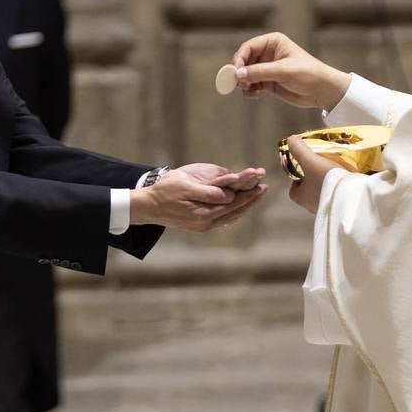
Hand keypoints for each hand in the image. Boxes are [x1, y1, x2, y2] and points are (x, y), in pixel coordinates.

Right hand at [130, 163, 268, 230]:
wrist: (148, 206)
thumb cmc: (165, 191)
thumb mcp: (185, 186)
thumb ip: (208, 192)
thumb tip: (229, 196)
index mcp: (204, 214)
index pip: (233, 204)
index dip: (248, 194)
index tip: (260, 185)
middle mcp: (206, 223)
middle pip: (235, 211)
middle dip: (250, 200)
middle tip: (264, 189)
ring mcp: (203, 225)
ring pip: (230, 216)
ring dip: (245, 205)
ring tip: (256, 195)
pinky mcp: (199, 224)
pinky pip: (222, 218)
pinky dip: (234, 211)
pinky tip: (239, 206)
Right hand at [232, 32, 351, 110]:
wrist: (323, 91)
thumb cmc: (308, 74)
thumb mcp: (283, 71)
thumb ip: (260, 72)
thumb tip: (238, 74)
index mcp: (273, 42)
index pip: (249, 47)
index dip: (239, 58)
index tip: (236, 71)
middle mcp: (268, 53)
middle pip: (244, 60)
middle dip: (240, 72)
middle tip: (240, 84)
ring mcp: (267, 68)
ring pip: (246, 73)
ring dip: (244, 83)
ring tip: (249, 91)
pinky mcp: (268, 82)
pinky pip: (251, 84)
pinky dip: (249, 89)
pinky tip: (254, 95)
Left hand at [285, 135, 346, 214]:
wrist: (351, 197)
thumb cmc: (326, 181)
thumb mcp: (310, 160)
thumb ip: (299, 149)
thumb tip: (291, 140)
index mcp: (300, 197)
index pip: (293, 189)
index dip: (298, 178)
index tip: (306, 168)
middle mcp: (311, 206)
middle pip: (309, 191)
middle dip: (315, 180)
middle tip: (323, 168)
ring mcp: (326, 209)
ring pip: (324, 195)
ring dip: (328, 185)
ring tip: (337, 173)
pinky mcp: (340, 208)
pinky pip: (337, 198)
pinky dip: (340, 190)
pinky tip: (347, 181)